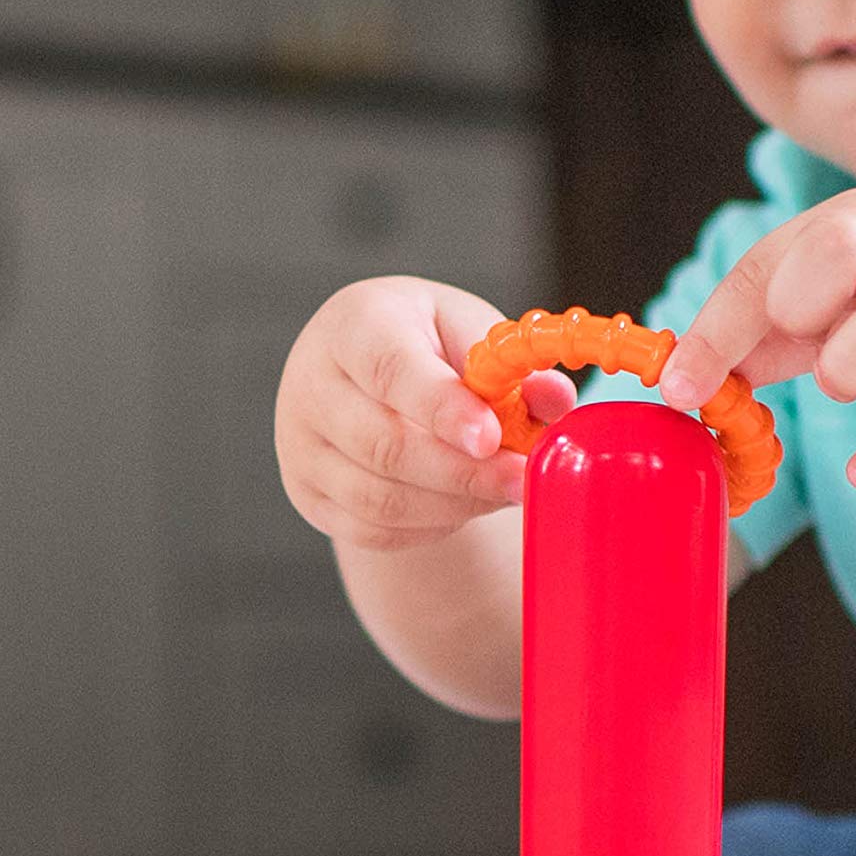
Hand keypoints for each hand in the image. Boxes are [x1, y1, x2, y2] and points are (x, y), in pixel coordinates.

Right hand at [275, 277, 576, 553]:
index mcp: (354, 324)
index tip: (492, 438)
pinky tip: (462, 503)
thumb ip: (512, 366)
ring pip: (380, 499)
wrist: (366, 372)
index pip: (390, 369)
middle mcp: (312, 383)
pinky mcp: (308, 494)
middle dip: (464, 472)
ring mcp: (301, 445)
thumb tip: (554, 398)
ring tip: (501, 489)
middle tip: (522, 480)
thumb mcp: (469, 333)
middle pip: (384, 445)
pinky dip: (430, 525)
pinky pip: (373, 531)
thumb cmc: (426, 345)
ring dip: (454, 504)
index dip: (442, 408)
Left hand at [657, 190, 855, 489]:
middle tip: (799, 351)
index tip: (680, 393)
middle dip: (801, 302)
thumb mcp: (842, 299)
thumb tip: (687, 383)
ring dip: (854, 364)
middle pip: (843, 242)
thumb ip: (770, 334)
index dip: (715, 333)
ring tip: (842, 388)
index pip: (767, 266)